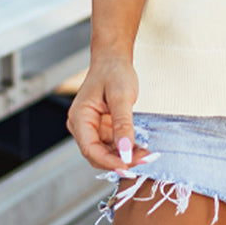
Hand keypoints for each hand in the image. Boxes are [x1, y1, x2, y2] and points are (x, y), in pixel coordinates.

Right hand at [66, 54, 149, 172]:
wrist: (113, 59)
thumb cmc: (114, 72)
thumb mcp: (122, 97)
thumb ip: (123, 124)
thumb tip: (126, 151)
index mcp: (79, 118)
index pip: (90, 149)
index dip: (109, 161)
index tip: (129, 165)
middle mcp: (81, 126)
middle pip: (97, 154)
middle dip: (120, 160)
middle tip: (144, 161)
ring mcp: (91, 128)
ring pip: (106, 152)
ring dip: (125, 156)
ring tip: (146, 155)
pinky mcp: (101, 128)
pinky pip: (112, 144)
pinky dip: (126, 148)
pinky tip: (140, 148)